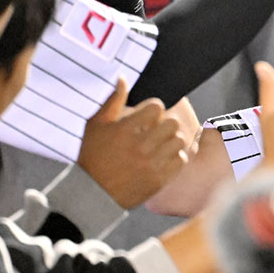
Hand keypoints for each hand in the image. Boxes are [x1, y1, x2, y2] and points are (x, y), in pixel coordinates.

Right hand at [76, 78, 187, 208]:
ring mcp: (151, 163)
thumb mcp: (96, 126)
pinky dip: (175, 158)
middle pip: (172, 123)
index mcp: (125, 129)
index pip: (157, 107)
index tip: (146, 117)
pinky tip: (163, 158)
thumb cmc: (93, 156)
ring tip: (160, 144)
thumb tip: (123, 78)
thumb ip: (112, 101)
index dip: (153, 110)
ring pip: (179, 141)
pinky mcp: (159, 179)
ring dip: (171, 141)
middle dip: (165, 124)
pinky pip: (181, 160)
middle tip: (156, 130)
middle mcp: (140, 145)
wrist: (92, 193)